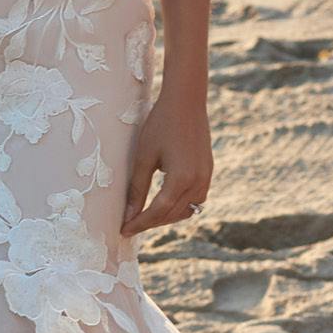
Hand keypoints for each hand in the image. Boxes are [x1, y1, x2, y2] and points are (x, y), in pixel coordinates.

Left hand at [120, 87, 213, 236]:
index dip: (140, 223)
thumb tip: (129, 214)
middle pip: (172, 214)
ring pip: (186, 210)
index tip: (124, 230)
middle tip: (130, 225)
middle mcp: (198, 182)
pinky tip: (164, 203)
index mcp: (181, 179)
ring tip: (145, 216)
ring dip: (166, 216)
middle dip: (151, 222)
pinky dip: (179, 206)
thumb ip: (138, 188)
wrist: (186, 101)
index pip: (158, 212)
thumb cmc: (161, 124)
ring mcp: (206, 177)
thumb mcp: (144, 156)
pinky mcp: (208, 172)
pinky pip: (195, 199)